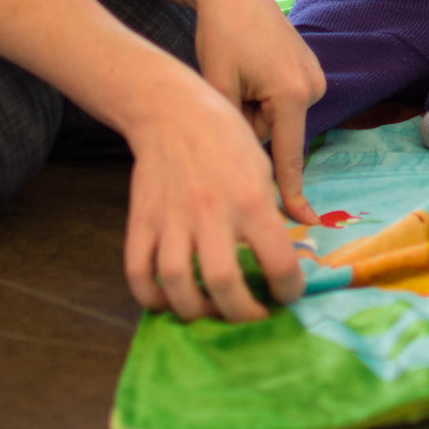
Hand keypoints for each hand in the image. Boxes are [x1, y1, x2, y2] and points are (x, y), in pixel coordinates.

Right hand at [122, 71, 308, 321]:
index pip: (278, 262)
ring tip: (211, 311)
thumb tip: (289, 253)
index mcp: (251, 200)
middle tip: (252, 316)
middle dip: (242, 314)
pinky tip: (169, 301)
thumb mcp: (263, 168)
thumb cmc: (227, 138)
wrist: (174, 112)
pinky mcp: (142, 221)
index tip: (288, 296)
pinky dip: (151, 297)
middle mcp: (212, 213)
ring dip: (196, 311)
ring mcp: (172, 219)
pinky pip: (139, 273)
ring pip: (178, 286)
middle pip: (224, 285)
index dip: (289, 290)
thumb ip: (272, 212)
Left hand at [192, 0, 326, 226]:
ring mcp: (315, 76)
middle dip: (248, 127)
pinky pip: (282, 103)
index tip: (304, 224)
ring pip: (278, 120)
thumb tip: (237, 170)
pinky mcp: (309, 69)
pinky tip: (248, 70)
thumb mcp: (217, 88)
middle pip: (276, 136)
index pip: (288, 157)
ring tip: (236, 74)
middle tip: (227, 88)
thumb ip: (231, 134)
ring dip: (253, 111)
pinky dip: (262, 98)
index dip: (291, 194)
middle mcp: (314, 87)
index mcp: (293, 95)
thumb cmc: (220, 34)